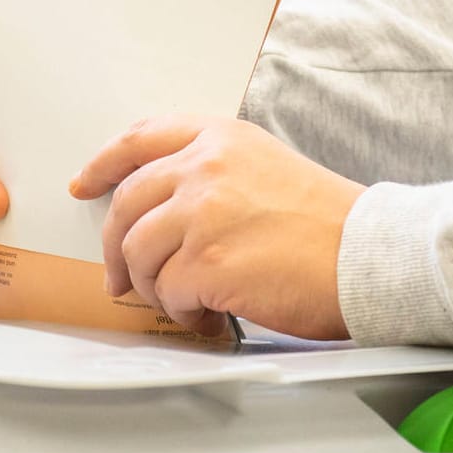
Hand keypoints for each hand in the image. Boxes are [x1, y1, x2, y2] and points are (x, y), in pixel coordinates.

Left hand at [70, 116, 365, 339]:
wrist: (367, 254)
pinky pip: (167, 292)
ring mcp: (202, 213)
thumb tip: (160, 208)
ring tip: (188, 301)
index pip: (140, 139)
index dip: (103, 164)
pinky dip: (183, 312)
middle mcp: (204, 166)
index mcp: (218, 137)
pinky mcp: (206, 262)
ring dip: (155, 286)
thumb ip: (211, 172)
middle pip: (126, 206)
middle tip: (121, 277)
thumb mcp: (264, 165)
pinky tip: (211, 315)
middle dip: (116, 248)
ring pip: (138, 253)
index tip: (85, 184)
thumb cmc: (325, 220)